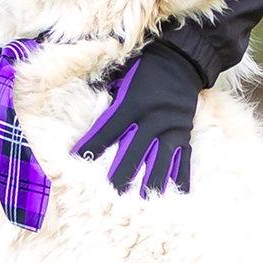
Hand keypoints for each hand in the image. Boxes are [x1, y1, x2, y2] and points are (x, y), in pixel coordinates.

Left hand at [72, 38, 202, 194]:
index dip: (93, 144)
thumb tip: (86, 106)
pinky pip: (183, 159)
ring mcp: (171, 128)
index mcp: (133, 103)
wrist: (182, 60)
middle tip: (111, 196)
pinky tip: (178, 193)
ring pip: (160, 161)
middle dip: (122, 174)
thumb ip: (108, 95)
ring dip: (151, 182)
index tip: (78, 159)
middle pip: (134, 152)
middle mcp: (153, 119)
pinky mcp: (185, 134)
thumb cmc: (145, 68)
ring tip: (144, 202)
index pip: (109, 128)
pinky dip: (180, 177)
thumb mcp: (122, 75)